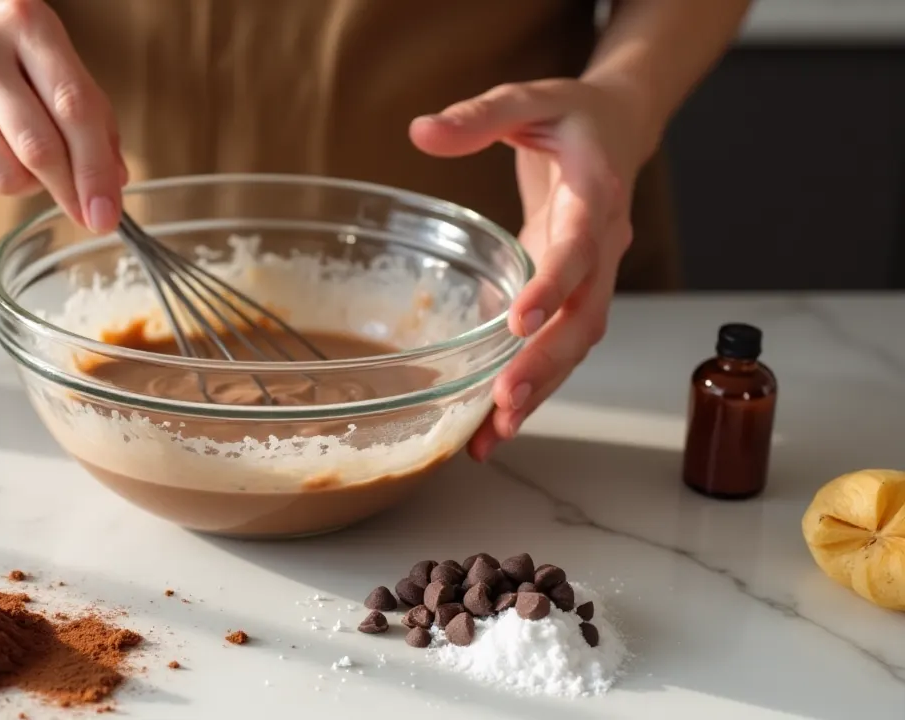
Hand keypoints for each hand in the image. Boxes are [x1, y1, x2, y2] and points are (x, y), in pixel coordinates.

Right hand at [0, 0, 124, 230]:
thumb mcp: (43, 44)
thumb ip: (84, 102)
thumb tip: (113, 175)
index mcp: (24, 23)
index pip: (74, 107)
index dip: (96, 168)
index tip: (108, 211)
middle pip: (38, 149)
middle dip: (70, 192)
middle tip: (86, 213)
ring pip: (4, 176)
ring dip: (29, 184)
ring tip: (24, 156)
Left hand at [410, 78, 648, 460]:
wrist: (619, 128)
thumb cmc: (572, 116)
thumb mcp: (528, 99)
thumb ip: (480, 115)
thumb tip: (421, 131)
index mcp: (594, 196)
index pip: (577, 246)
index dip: (553, 284)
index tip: (520, 320)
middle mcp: (602, 245)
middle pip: (586, 316)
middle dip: (548, 362)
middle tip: (506, 401)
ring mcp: (592, 277)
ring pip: (577, 344)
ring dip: (540, 389)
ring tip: (496, 433)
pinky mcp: (573, 296)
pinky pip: (560, 347)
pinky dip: (533, 386)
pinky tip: (495, 426)